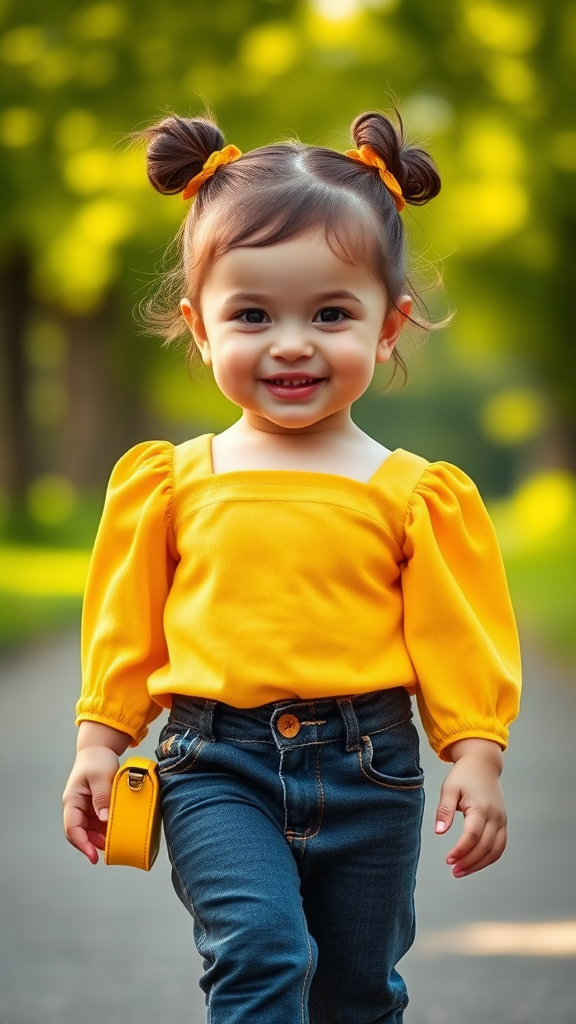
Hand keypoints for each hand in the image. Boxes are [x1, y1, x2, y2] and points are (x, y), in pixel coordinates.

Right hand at [62, 746, 120, 863]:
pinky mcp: (95, 806)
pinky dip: (106, 828)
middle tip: (108, 850)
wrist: (99, 748)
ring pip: (89, 830)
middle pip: (80, 833)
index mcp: (72, 800)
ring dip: (100, 837)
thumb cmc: (96, 759)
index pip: (72, 828)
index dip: (82, 844)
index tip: (92, 855)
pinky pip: (98, 823)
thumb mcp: (101, 776)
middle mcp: (77, 806)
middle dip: (92, 844)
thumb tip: (105, 819)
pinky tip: (115, 830)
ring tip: (114, 841)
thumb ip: (102, 798)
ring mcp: (86, 807)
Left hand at [434, 739, 506, 878]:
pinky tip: (475, 863)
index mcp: (481, 807)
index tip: (449, 860)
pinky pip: (500, 846)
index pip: (473, 836)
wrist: (483, 763)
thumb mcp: (449, 788)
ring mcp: (501, 820)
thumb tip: (439, 831)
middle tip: (454, 870)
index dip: (461, 851)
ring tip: (462, 871)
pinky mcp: (503, 822)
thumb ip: (444, 810)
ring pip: (496, 851)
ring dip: (480, 864)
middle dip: (469, 862)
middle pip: (485, 847)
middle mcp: (495, 816)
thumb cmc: (464, 775)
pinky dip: (489, 858)